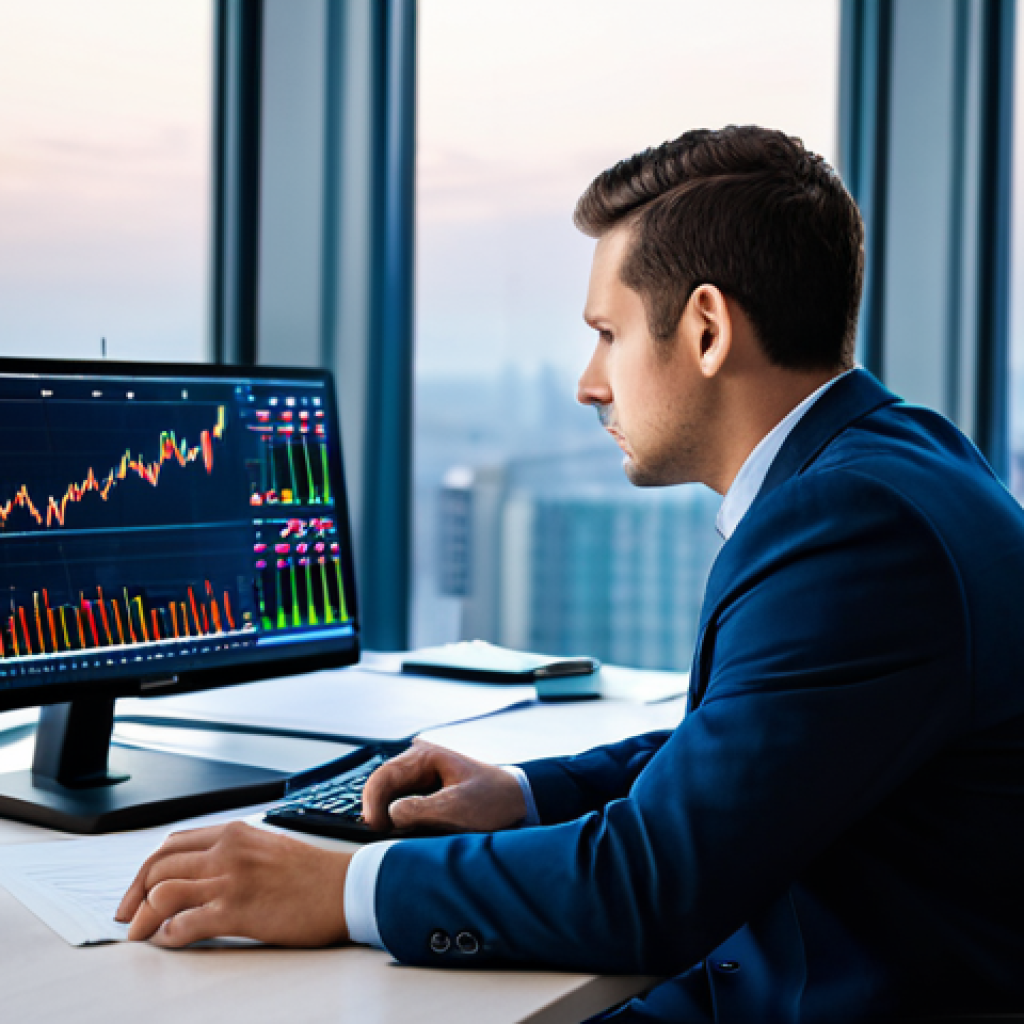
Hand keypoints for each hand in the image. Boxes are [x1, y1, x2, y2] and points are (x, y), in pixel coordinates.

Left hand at [115, 821, 350, 947]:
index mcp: (234, 833)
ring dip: (142, 918)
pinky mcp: (238, 911)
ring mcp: (231, 880)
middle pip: (157, 866)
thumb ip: (233, 854)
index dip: (144, 871)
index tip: (136, 892)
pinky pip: (183, 923)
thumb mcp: (267, 848)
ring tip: (142, 934)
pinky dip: (167, 935)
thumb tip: (197, 875)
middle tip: (127, 918)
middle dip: (132, 895)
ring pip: (162, 892)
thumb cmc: (312, 875)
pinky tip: (169, 940)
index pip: (170, 844)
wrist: (347, 888)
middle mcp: (227, 851)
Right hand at [362, 738, 526, 833]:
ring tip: (391, 839)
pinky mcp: (423, 795)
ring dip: (387, 819)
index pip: (384, 776)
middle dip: (378, 813)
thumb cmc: (493, 800)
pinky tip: (402, 836)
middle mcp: (418, 763)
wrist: (517, 804)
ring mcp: (419, 779)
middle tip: (381, 839)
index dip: (373, 803)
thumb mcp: (457, 807)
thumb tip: (389, 815)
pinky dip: (397, 823)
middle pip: (382, 788)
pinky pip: (400, 808)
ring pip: (388, 800)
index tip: (374, 828)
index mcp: (425, 755)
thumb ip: (420, 810)